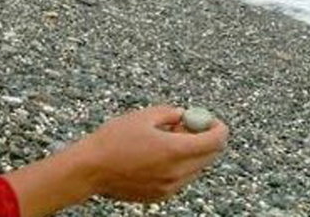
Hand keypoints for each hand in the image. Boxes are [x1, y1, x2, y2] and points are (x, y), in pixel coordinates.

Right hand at [71, 105, 228, 202]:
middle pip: (209, 156)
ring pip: (195, 168)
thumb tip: (184, 115)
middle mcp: (177, 173)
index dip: (217, 128)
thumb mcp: (142, 116)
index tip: (212, 120)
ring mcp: (170, 187)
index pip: (214, 141)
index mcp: (173, 150)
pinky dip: (177, 164)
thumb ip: (169, 113)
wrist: (91, 168)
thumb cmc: (113, 139)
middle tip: (191, 126)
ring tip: (164, 138)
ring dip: (190, 152)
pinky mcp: (161, 195)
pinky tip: (154, 154)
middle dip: (205, 139)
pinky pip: (180, 178)